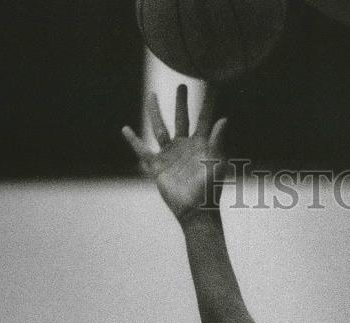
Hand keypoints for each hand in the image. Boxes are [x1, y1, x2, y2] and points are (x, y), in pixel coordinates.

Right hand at [122, 85, 227, 222]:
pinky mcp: (158, 166)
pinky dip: (134, 141)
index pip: (204, 118)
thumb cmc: (209, 190)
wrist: (195, 211)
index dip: (208, 102)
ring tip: (151, 94)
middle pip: (182, 118)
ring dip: (155, 112)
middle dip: (182, 102)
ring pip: (160, 128)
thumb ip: (218, 141)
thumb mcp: (215, 164)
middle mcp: (185, 146)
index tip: (212, 84)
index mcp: (201, 144)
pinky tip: (126, 129)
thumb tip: (224, 118)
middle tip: (182, 85)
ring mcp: (170, 155)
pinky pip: (143, 151)